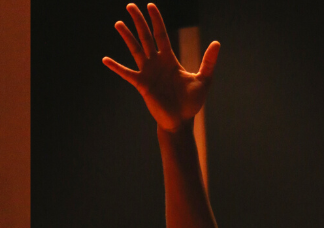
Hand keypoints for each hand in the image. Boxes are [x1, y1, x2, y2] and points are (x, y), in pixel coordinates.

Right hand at [102, 3, 219, 131]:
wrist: (181, 121)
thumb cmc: (192, 102)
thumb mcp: (203, 79)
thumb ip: (208, 61)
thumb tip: (217, 42)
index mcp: (170, 59)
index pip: (161, 34)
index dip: (156, 20)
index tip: (150, 6)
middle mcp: (157, 62)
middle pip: (146, 37)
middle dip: (139, 21)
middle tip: (130, 6)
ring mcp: (148, 73)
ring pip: (135, 50)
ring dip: (127, 37)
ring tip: (118, 23)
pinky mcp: (141, 85)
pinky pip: (127, 73)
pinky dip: (116, 67)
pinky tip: (105, 59)